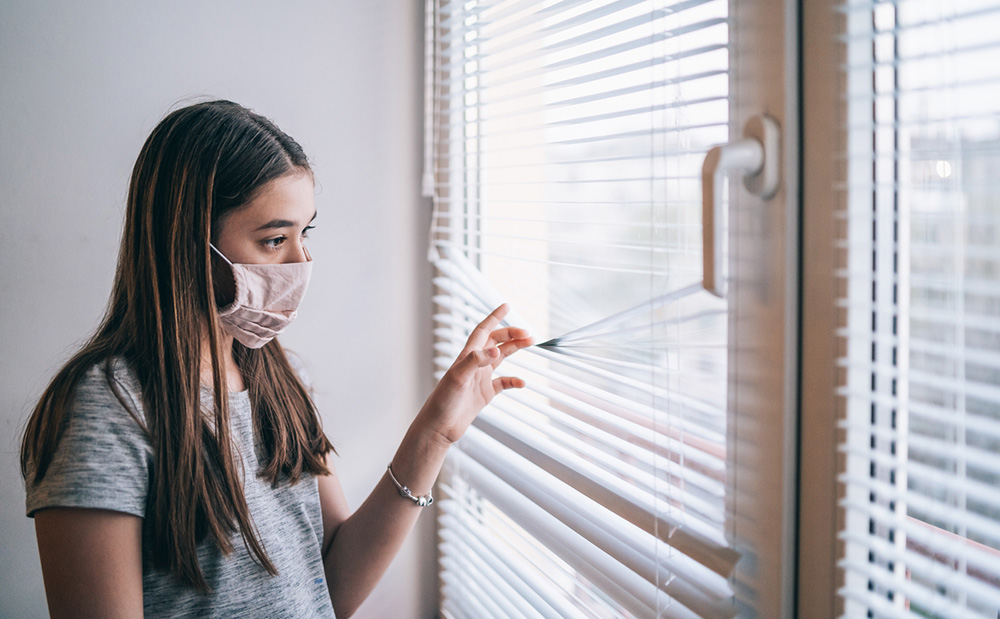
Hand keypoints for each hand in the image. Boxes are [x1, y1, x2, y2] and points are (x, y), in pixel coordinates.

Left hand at [415, 304, 532, 445]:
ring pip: (501, 357)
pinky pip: (503, 383)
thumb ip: (476, 362)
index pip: (483, 331)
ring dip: (515, 349)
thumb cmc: (443, 402)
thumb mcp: (458, 378)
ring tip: (530, 343)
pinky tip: (521, 382)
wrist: (439, 427)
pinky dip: (513, 381)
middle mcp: (474, 364)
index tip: (506, 306)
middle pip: (495, 341)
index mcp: (466, 356)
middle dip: (511, 334)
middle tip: (529, 333)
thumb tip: (496, 350)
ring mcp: (480, 378)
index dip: (494, 317)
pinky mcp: (484, 394)